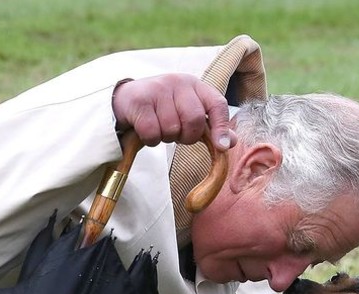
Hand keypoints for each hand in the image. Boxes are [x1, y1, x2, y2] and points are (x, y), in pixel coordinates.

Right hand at [111, 74, 236, 149]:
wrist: (126, 100)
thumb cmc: (164, 110)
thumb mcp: (190, 114)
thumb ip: (212, 127)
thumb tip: (232, 142)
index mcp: (196, 85)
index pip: (217, 104)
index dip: (222, 127)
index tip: (221, 146)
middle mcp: (178, 82)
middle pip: (194, 121)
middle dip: (187, 136)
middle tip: (177, 134)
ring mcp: (157, 88)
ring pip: (172, 130)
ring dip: (166, 138)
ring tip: (159, 127)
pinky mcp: (139, 100)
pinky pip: (153, 133)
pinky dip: (150, 140)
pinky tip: (146, 129)